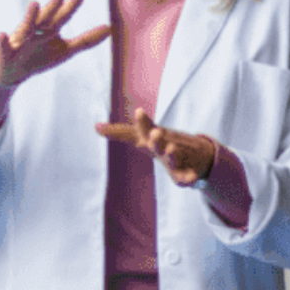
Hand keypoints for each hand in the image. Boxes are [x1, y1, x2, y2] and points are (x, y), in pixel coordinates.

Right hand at [0, 0, 111, 88]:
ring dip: (30, 17)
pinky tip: (1, 34)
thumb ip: (86, 40)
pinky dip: (2, 42)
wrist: (10, 71)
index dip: (70, 7)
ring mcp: (19, 42)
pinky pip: (4, 47)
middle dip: (53, 8)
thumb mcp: (64, 50)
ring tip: (35, 4)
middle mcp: (34, 32)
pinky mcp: (6, 53)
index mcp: (48, 31)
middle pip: (46, 19)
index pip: (61, 17)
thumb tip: (110, 28)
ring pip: (26, 28)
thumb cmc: (39, 57)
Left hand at [96, 108, 216, 186]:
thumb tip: (95, 126)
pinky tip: (190, 178)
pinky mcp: (184, 174)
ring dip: (171, 154)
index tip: (139, 111)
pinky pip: (186, 177)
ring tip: (171, 149)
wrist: (194, 153)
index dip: (142, 121)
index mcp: (151, 137)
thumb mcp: (140, 136)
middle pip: (158, 142)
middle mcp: (163, 146)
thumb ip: (119, 131)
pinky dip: (189, 177)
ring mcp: (175, 159)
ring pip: (172, 158)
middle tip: (155, 132)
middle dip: (156, 138)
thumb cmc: (159, 142)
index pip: (143, 128)